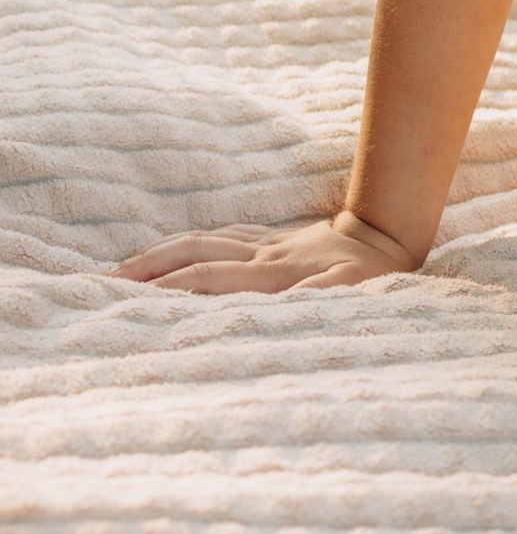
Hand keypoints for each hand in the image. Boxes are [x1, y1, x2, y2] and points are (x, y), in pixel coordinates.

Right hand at [116, 211, 422, 296]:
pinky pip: (219, 238)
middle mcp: (263, 254)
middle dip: (151, 267)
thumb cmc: (373, 273)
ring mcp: (264, 243)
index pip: (212, 277)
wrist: (390, 234)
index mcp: (277, 271)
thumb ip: (322, 294)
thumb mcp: (356, 290)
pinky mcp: (270, 239)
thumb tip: (292, 299)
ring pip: (202, 241)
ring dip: (161, 254)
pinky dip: (188, 244)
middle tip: (109, 284)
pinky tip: (171, 252)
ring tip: (124, 270)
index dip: (174, 286)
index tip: (137, 299)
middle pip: (195, 254)